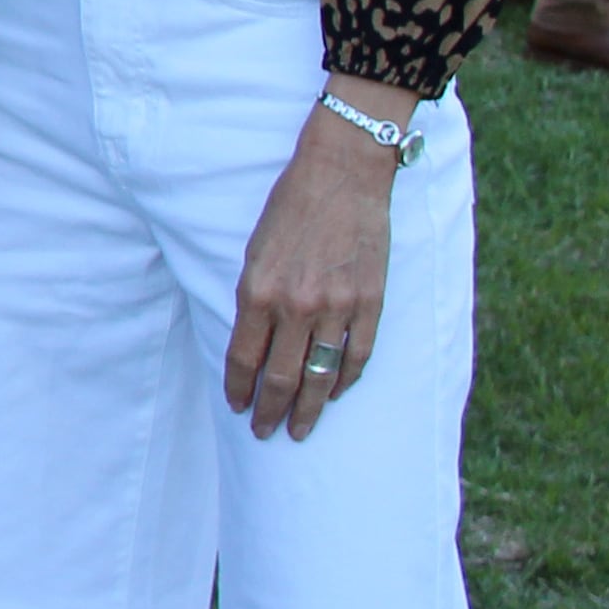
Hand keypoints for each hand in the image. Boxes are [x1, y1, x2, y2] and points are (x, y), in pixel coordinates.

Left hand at [223, 95, 399, 441]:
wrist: (342, 174)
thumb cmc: (290, 208)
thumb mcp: (254, 251)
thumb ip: (253, 299)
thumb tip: (252, 344)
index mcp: (259, 292)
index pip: (243, 359)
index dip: (239, 389)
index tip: (238, 407)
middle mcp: (297, 306)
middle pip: (282, 378)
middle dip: (271, 412)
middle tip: (266, 433)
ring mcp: (337, 307)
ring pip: (321, 376)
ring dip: (309, 409)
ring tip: (301, 431)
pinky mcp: (371, 301)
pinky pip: (357, 356)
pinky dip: (345, 380)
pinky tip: (336, 393)